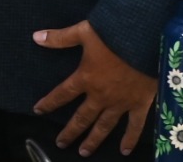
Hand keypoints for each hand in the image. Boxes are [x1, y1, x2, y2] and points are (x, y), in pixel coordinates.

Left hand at [32, 20, 155, 155]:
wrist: (146, 40)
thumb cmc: (115, 34)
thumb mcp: (84, 32)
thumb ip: (60, 37)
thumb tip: (35, 37)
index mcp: (86, 78)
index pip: (62, 93)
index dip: (49, 102)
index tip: (38, 111)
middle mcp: (101, 95)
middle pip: (82, 117)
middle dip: (70, 131)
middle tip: (60, 143)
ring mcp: (121, 102)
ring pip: (104, 126)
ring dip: (93, 140)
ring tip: (84, 152)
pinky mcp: (140, 104)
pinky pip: (134, 126)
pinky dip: (130, 139)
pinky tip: (124, 151)